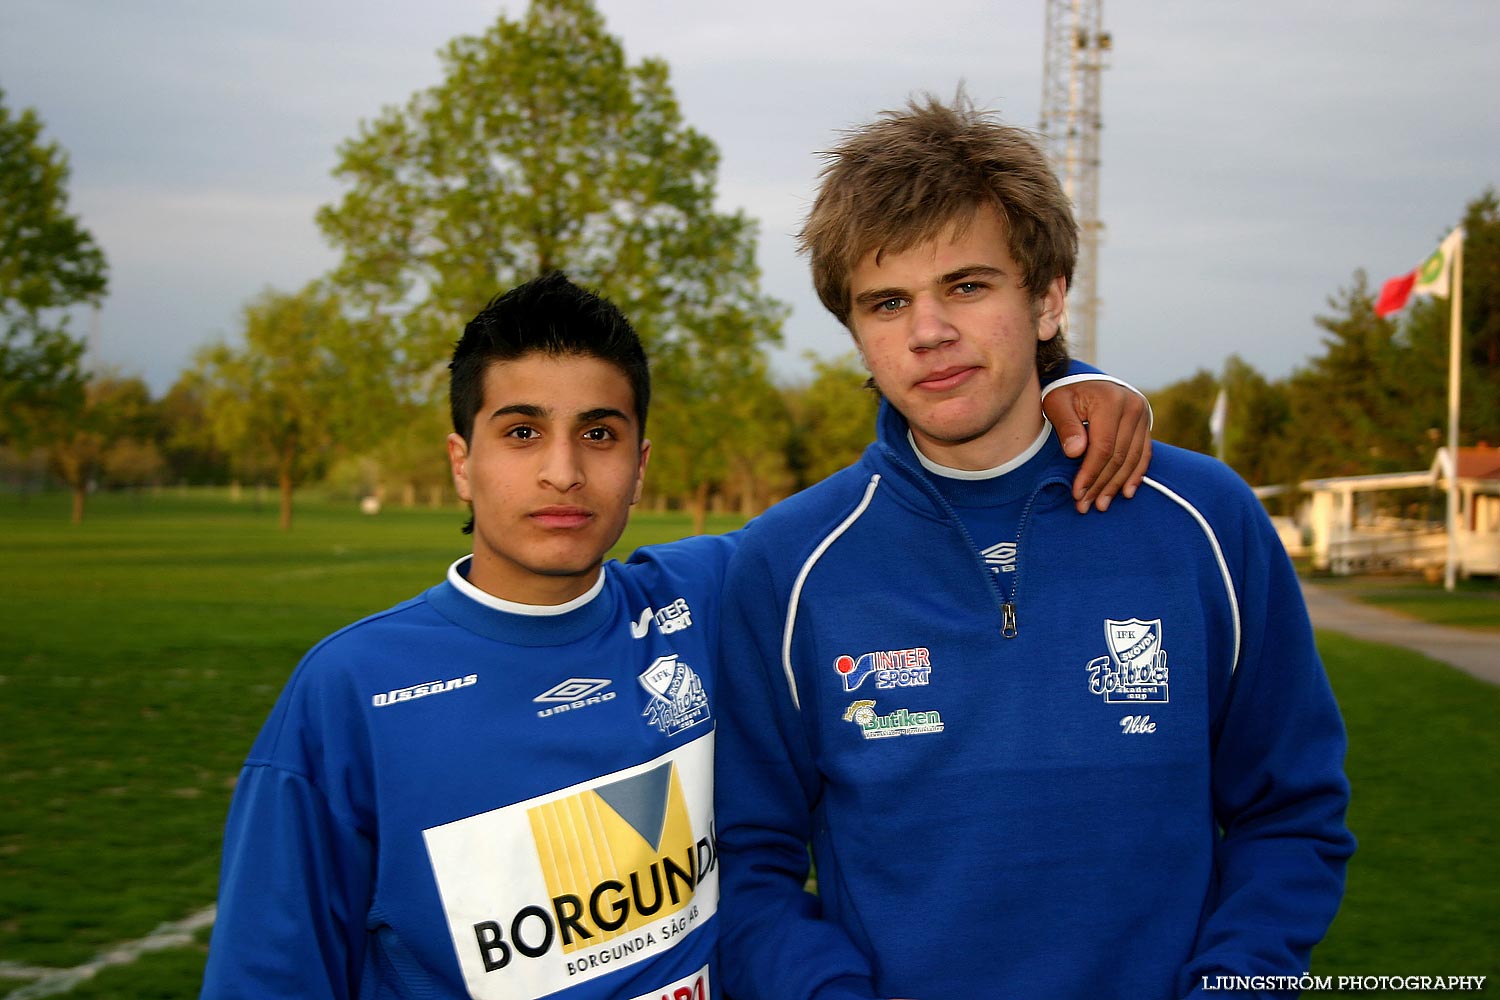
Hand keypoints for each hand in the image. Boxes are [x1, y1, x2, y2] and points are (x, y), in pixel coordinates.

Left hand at [1042, 379, 1151, 512]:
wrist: (1085, 380)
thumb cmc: (1066, 394)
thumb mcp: (1057, 404)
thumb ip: (1066, 426)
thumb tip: (1076, 452)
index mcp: (1111, 401)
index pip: (1103, 447)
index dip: (1090, 473)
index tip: (1077, 493)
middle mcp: (1133, 407)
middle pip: (1118, 456)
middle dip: (1101, 484)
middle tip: (1086, 505)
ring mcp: (1143, 416)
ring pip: (1132, 459)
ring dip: (1116, 485)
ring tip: (1101, 504)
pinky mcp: (1146, 424)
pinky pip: (1144, 454)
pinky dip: (1135, 475)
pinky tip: (1126, 492)